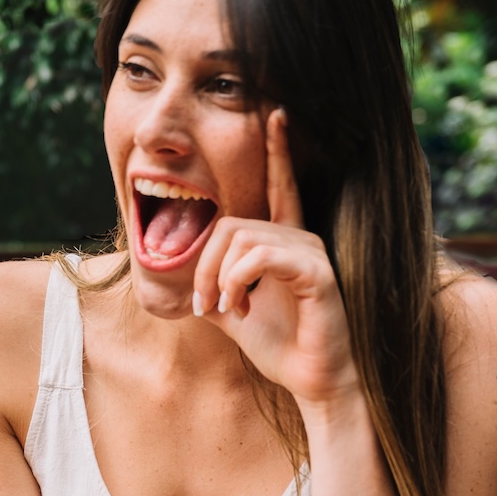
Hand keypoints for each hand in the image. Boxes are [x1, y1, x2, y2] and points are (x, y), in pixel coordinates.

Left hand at [190, 109, 358, 410]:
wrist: (314, 383)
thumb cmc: (280, 346)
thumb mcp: (233, 312)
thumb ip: (209, 286)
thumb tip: (179, 279)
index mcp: (283, 241)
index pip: (279, 186)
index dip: (278, 150)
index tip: (276, 113)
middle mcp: (301, 237)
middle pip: (231, 225)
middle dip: (204, 267)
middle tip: (205, 305)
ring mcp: (312, 252)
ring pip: (241, 239)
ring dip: (218, 279)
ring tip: (228, 310)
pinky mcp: (317, 272)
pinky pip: (261, 256)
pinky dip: (236, 281)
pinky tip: (241, 307)